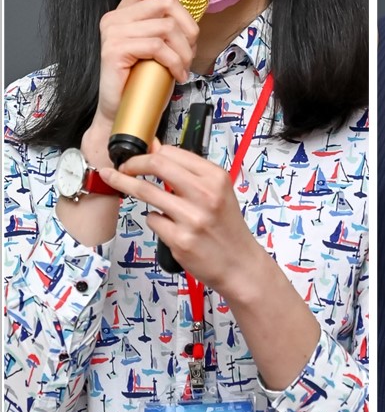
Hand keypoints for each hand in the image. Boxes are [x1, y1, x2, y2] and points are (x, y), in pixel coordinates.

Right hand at [89, 0, 205, 161]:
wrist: (123, 110)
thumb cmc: (146, 78)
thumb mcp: (162, 45)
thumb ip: (171, 24)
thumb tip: (197, 5)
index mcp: (127, 11)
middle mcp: (116, 17)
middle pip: (166, 3)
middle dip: (189, 28)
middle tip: (189, 51)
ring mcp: (113, 32)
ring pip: (166, 27)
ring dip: (184, 51)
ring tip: (182, 67)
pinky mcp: (115, 49)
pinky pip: (159, 47)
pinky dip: (175, 63)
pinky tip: (176, 75)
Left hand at [101, 144, 266, 296]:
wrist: (240, 263)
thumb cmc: (227, 228)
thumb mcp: (218, 192)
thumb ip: (187, 171)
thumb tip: (155, 148)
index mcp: (216, 178)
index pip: (172, 153)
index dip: (149, 153)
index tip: (138, 158)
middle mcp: (206, 194)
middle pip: (157, 165)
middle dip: (131, 163)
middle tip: (122, 167)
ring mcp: (192, 217)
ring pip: (146, 191)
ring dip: (125, 185)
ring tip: (116, 180)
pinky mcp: (180, 239)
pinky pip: (152, 220)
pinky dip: (154, 220)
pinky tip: (167, 225)